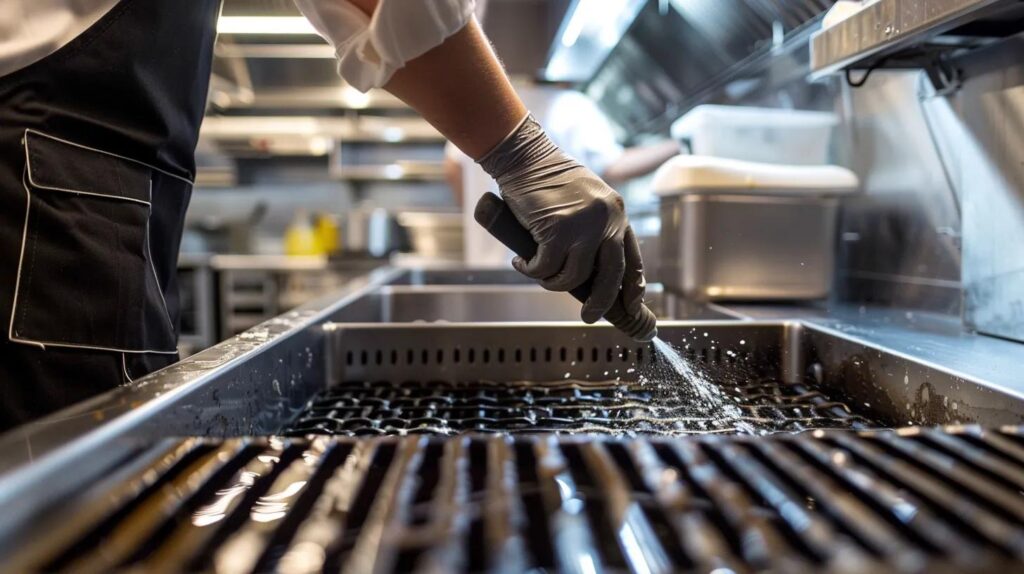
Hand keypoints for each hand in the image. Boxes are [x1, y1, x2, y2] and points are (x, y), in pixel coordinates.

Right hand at [478, 115, 645, 322]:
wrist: (525, 158)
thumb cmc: (549, 182)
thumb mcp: (585, 202)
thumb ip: (594, 229)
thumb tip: (591, 272)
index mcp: (617, 213)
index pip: (633, 258)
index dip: (633, 287)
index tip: (631, 305)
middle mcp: (607, 219)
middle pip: (611, 275)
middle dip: (600, 302)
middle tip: (589, 316)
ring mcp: (583, 225)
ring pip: (574, 276)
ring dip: (552, 282)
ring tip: (537, 272)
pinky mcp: (557, 229)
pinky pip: (546, 267)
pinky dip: (531, 269)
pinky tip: (522, 260)